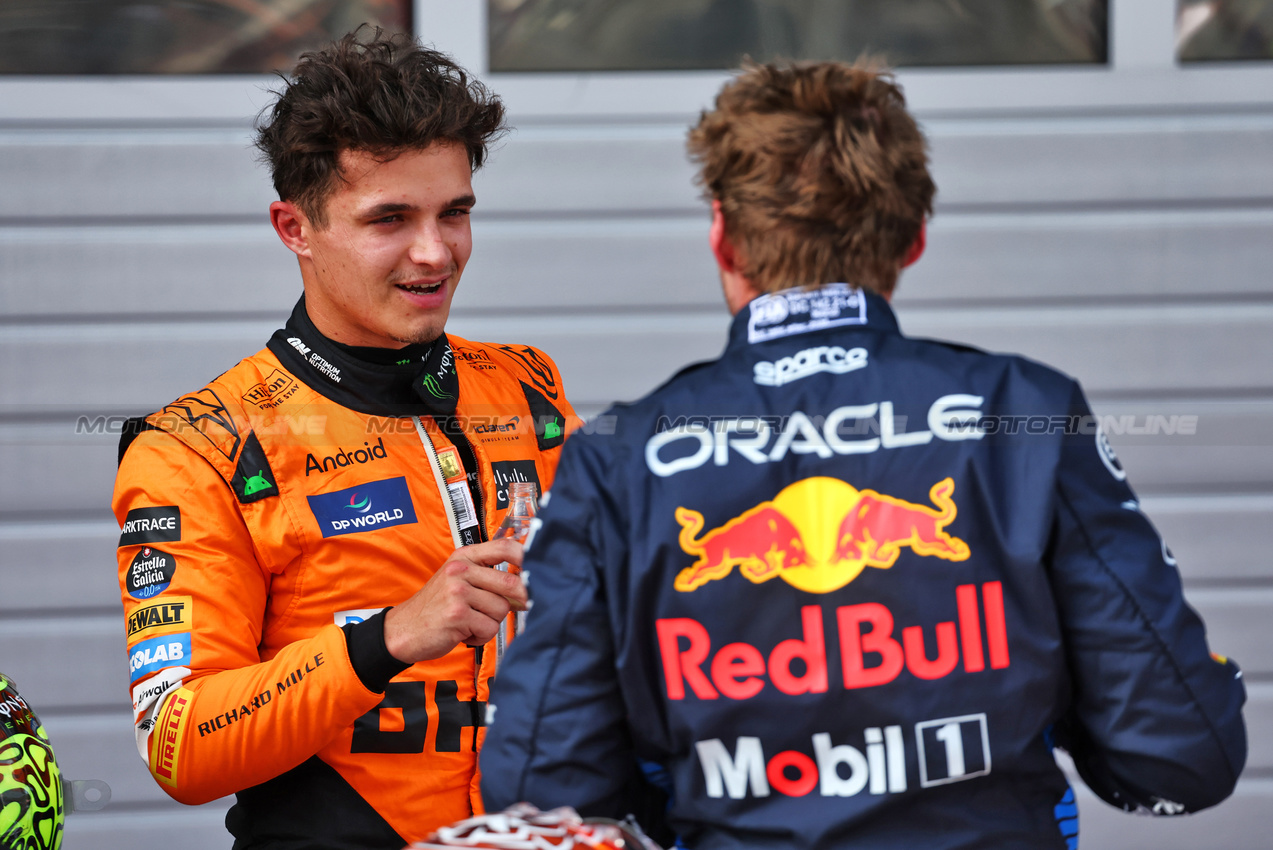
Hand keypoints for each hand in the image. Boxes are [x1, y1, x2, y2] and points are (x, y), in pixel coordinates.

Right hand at [382, 538, 527, 663]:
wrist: (403, 630)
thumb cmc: (435, 607)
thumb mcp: (457, 580)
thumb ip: (487, 576)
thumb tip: (527, 586)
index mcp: (463, 557)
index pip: (504, 547)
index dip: (526, 557)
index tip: (538, 568)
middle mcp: (460, 570)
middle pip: (510, 583)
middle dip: (517, 601)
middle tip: (513, 608)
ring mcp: (457, 592)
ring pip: (501, 609)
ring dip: (491, 622)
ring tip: (472, 622)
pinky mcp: (457, 615)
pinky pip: (489, 628)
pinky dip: (480, 636)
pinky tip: (465, 633)